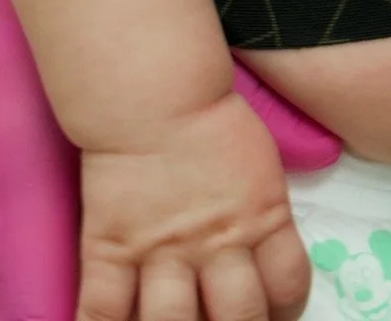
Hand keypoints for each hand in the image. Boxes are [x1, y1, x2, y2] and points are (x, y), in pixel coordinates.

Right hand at [77, 96, 308, 320]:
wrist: (152, 93)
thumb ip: (264, 219)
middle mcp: (216, 244)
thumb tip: (262, 265)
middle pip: (239, 318)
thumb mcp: (260, 167)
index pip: (288, 286)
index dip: (285, 312)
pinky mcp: (111, 250)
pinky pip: (102, 312)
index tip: (273, 315)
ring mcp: (161, 251)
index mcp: (262, 217)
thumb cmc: (211, 120)